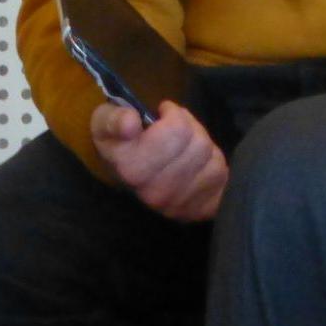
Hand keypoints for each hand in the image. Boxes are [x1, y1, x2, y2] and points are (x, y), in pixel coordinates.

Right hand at [91, 99, 228, 221]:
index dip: (172, 114)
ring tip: (184, 144)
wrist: (129, 176)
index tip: (161, 115)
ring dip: (200, 142)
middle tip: (174, 127)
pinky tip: (195, 163)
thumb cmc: (120, 142)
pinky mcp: (199, 211)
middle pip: (197, 143)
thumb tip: (131, 121)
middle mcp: (155, 193)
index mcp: (131, 169)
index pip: (176, 130)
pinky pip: (221, 176)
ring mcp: (179, 205)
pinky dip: (212, 162)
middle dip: (188, 126)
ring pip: (210, 156)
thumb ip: (113, 118)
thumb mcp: (105, 121)